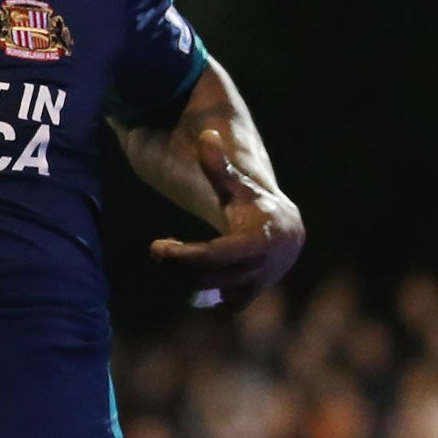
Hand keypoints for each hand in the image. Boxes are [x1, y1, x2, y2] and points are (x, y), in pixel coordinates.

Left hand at [150, 130, 303, 308]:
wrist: (281, 227)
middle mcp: (270, 265)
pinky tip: (187, 270)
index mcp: (266, 236)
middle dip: (180, 267)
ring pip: (214, 294)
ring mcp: (264, 283)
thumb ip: (218, 165)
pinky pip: (220, 302)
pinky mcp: (254, 296)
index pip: (217, 255)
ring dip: (186, 279)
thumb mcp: (235, 182)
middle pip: (212, 278)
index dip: (183, 255)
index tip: (155, 246)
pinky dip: (201, 290)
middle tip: (158, 249)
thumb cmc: (251, 199)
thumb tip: (207, 136)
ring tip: (171, 258)